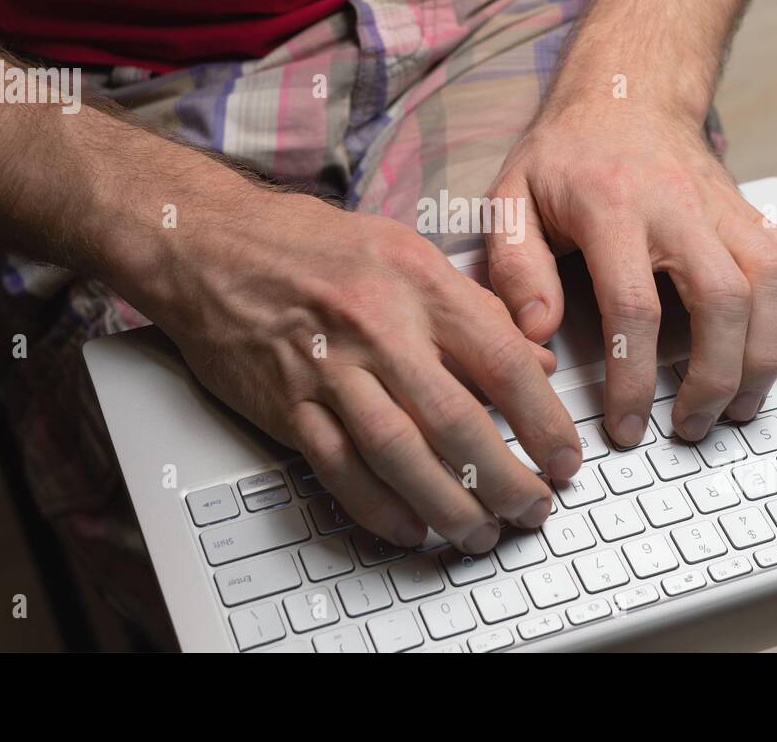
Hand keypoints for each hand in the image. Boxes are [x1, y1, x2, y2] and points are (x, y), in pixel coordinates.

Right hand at [140, 187, 582, 552]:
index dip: (545, 420)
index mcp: (419, 283)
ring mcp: (328, 368)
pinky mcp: (286, 402)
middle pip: (458, 422)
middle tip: (533, 509)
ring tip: (479, 532)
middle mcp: (378, 327)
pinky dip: (377, 507)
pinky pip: (339, 468)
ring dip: (448, 505)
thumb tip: (534, 357)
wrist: (211, 243)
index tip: (564, 456)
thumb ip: (474, 305)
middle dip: (506, 479)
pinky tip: (409, 528)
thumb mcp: (406, 250)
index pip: (503, 362)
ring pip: (401, 454)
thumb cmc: (311, 244)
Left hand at [484, 94, 776, 445]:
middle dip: (715, 377)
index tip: (627, 426)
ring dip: (765, 359)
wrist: (627, 93)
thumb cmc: (564, 157)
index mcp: (612, 206)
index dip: (634, 378)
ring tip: (737, 410)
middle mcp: (681, 207)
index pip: (634, 306)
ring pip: (774, 286)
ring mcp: (728, 208)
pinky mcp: (757, 214)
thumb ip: (515, 267)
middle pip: (724, 300)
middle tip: (692, 429)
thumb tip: (538, 334)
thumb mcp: (511, 199)